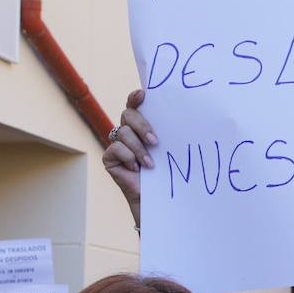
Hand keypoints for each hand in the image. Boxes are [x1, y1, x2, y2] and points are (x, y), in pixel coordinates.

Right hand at [103, 89, 157, 227]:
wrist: (157, 198)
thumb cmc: (166, 172)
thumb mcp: (168, 148)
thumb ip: (167, 131)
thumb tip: (184, 115)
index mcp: (142, 125)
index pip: (135, 104)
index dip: (136, 97)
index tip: (143, 94)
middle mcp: (127, 131)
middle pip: (128, 114)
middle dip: (142, 125)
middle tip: (155, 141)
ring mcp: (117, 143)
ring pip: (123, 132)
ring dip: (138, 148)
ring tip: (150, 163)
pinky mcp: (109, 158)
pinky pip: (116, 148)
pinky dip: (129, 158)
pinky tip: (136, 169)